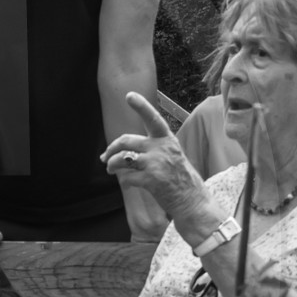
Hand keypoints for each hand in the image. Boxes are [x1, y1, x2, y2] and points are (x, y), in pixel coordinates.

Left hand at [101, 92, 207, 220]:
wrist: (191, 200)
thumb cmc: (178, 178)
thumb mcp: (170, 155)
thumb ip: (151, 148)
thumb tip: (124, 148)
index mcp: (167, 139)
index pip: (153, 118)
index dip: (141, 106)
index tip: (129, 95)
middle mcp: (161, 148)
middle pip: (126, 141)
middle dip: (111, 148)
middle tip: (105, 157)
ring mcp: (156, 163)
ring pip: (121, 159)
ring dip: (112, 165)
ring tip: (110, 170)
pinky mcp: (151, 179)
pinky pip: (127, 177)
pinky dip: (124, 181)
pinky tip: (129, 184)